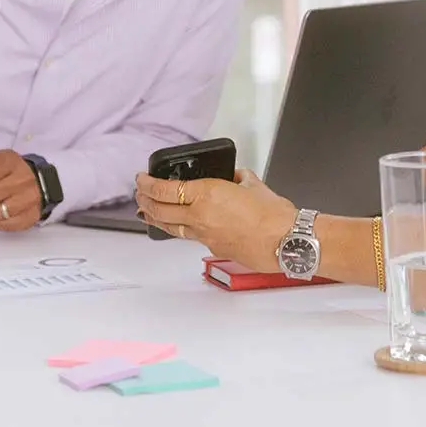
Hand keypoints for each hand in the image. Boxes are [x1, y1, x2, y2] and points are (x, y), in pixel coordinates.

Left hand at [135, 169, 294, 270]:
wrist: (285, 241)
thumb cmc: (274, 215)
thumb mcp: (253, 184)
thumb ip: (239, 179)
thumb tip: (234, 178)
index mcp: (207, 194)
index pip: (165, 189)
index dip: (148, 184)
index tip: (142, 179)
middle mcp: (200, 215)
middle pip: (159, 209)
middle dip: (145, 200)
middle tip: (139, 194)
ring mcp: (204, 235)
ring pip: (169, 227)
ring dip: (154, 218)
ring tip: (146, 212)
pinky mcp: (213, 248)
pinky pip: (189, 237)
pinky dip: (179, 230)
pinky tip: (178, 227)